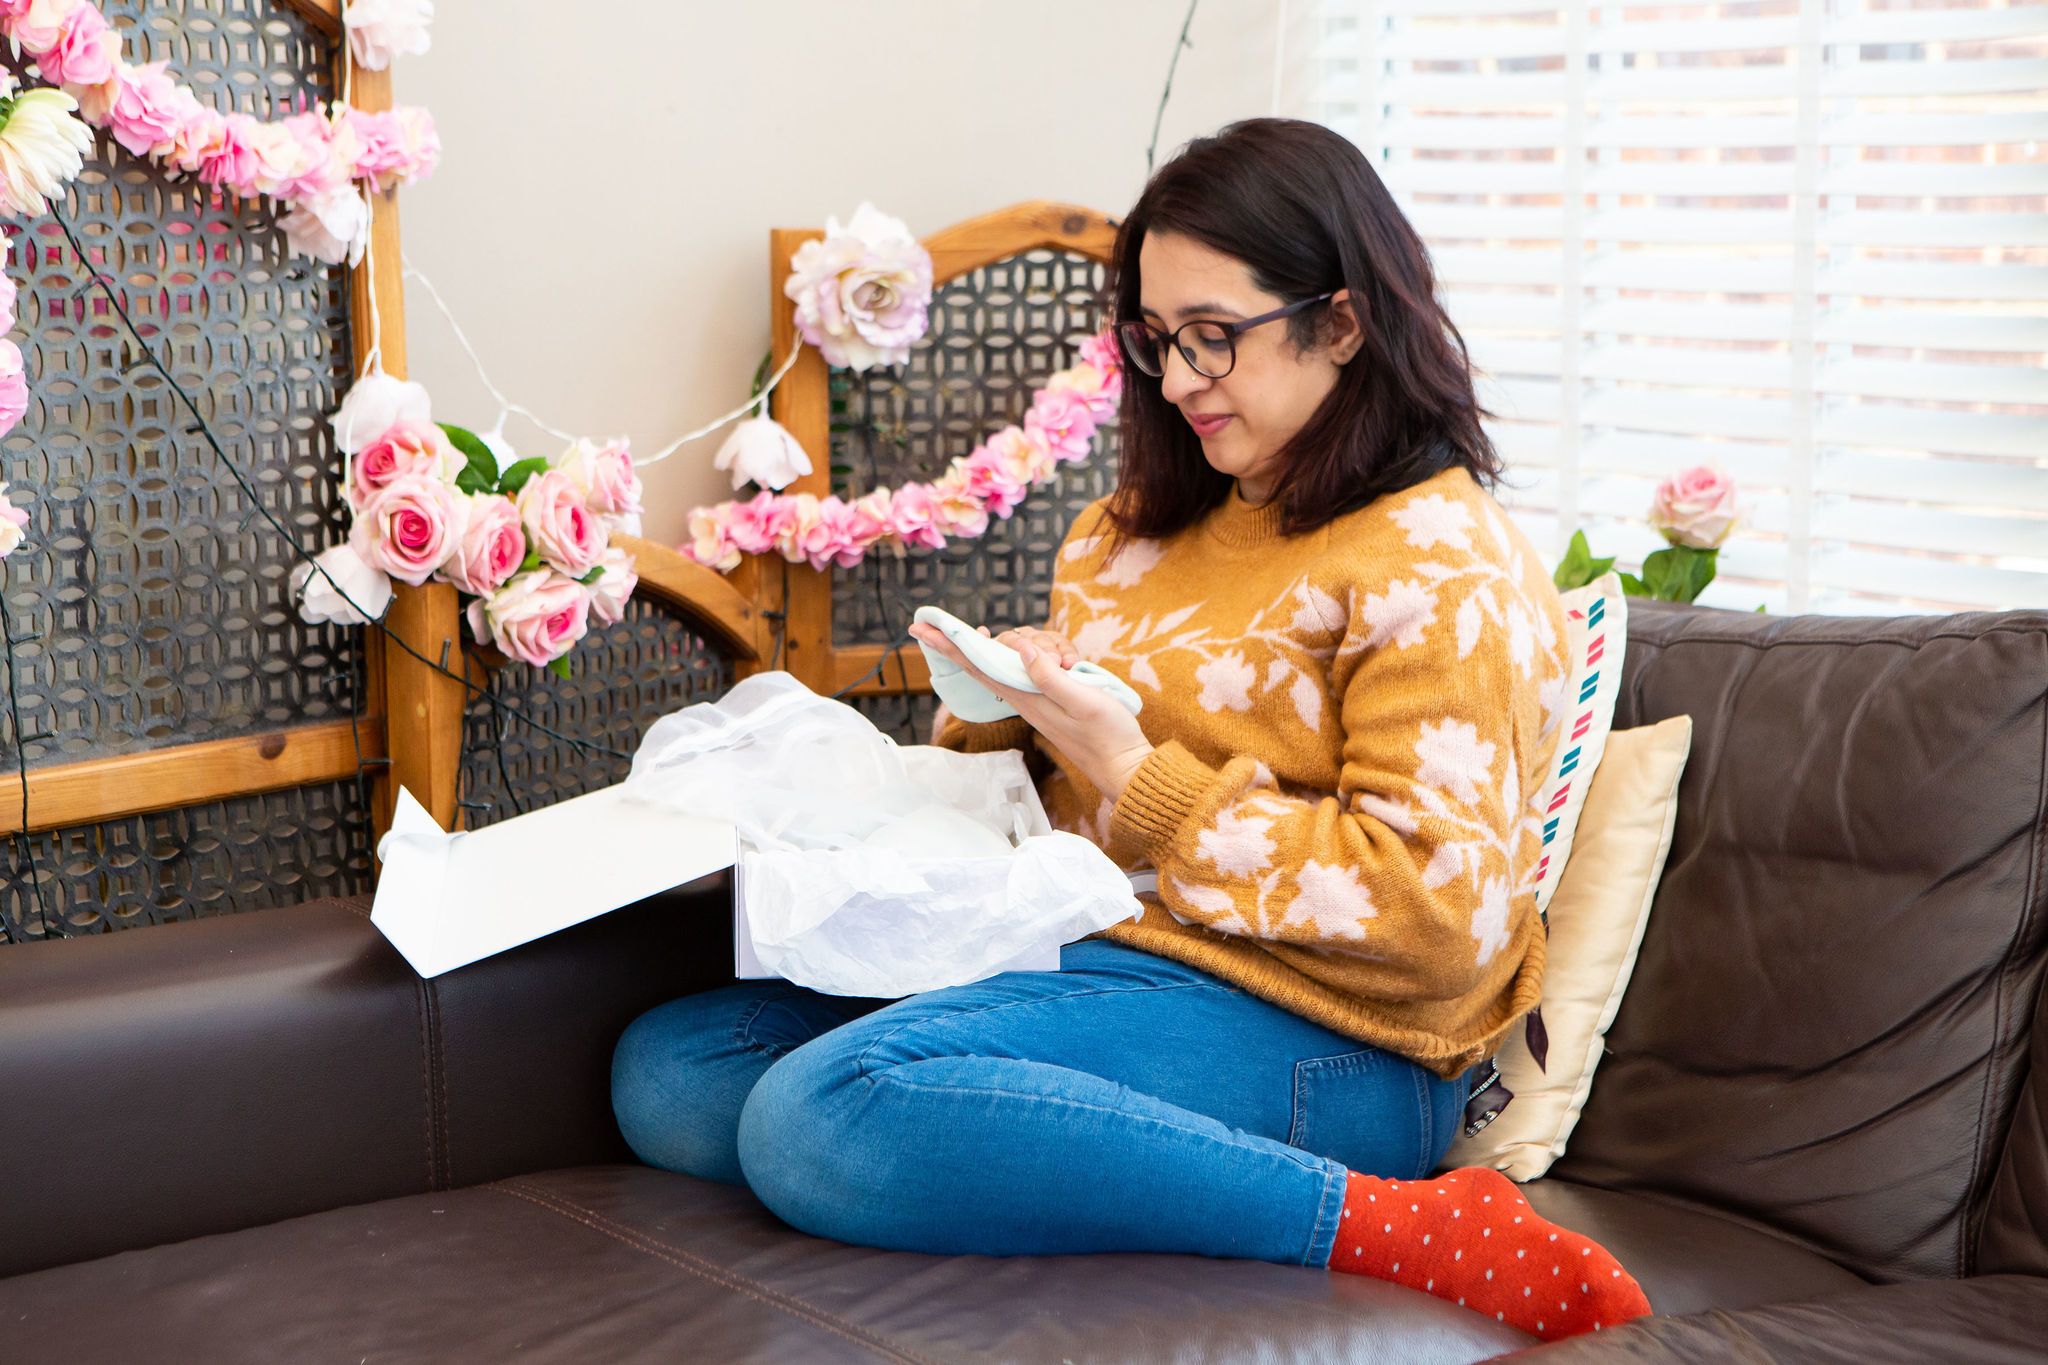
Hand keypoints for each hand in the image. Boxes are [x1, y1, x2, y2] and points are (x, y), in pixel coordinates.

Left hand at [910, 620, 1154, 801]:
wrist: (1123, 764)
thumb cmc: (1106, 734)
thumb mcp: (1082, 700)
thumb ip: (1049, 676)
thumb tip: (1018, 649)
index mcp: (1025, 696)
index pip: (976, 665)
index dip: (948, 645)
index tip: (919, 628)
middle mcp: (1023, 695)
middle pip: (1001, 652)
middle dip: (1024, 640)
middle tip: (1063, 658)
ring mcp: (1036, 695)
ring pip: (1025, 653)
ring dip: (1049, 647)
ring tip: (1075, 665)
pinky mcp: (1050, 695)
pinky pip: (1042, 663)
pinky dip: (1057, 655)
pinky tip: (1074, 664)